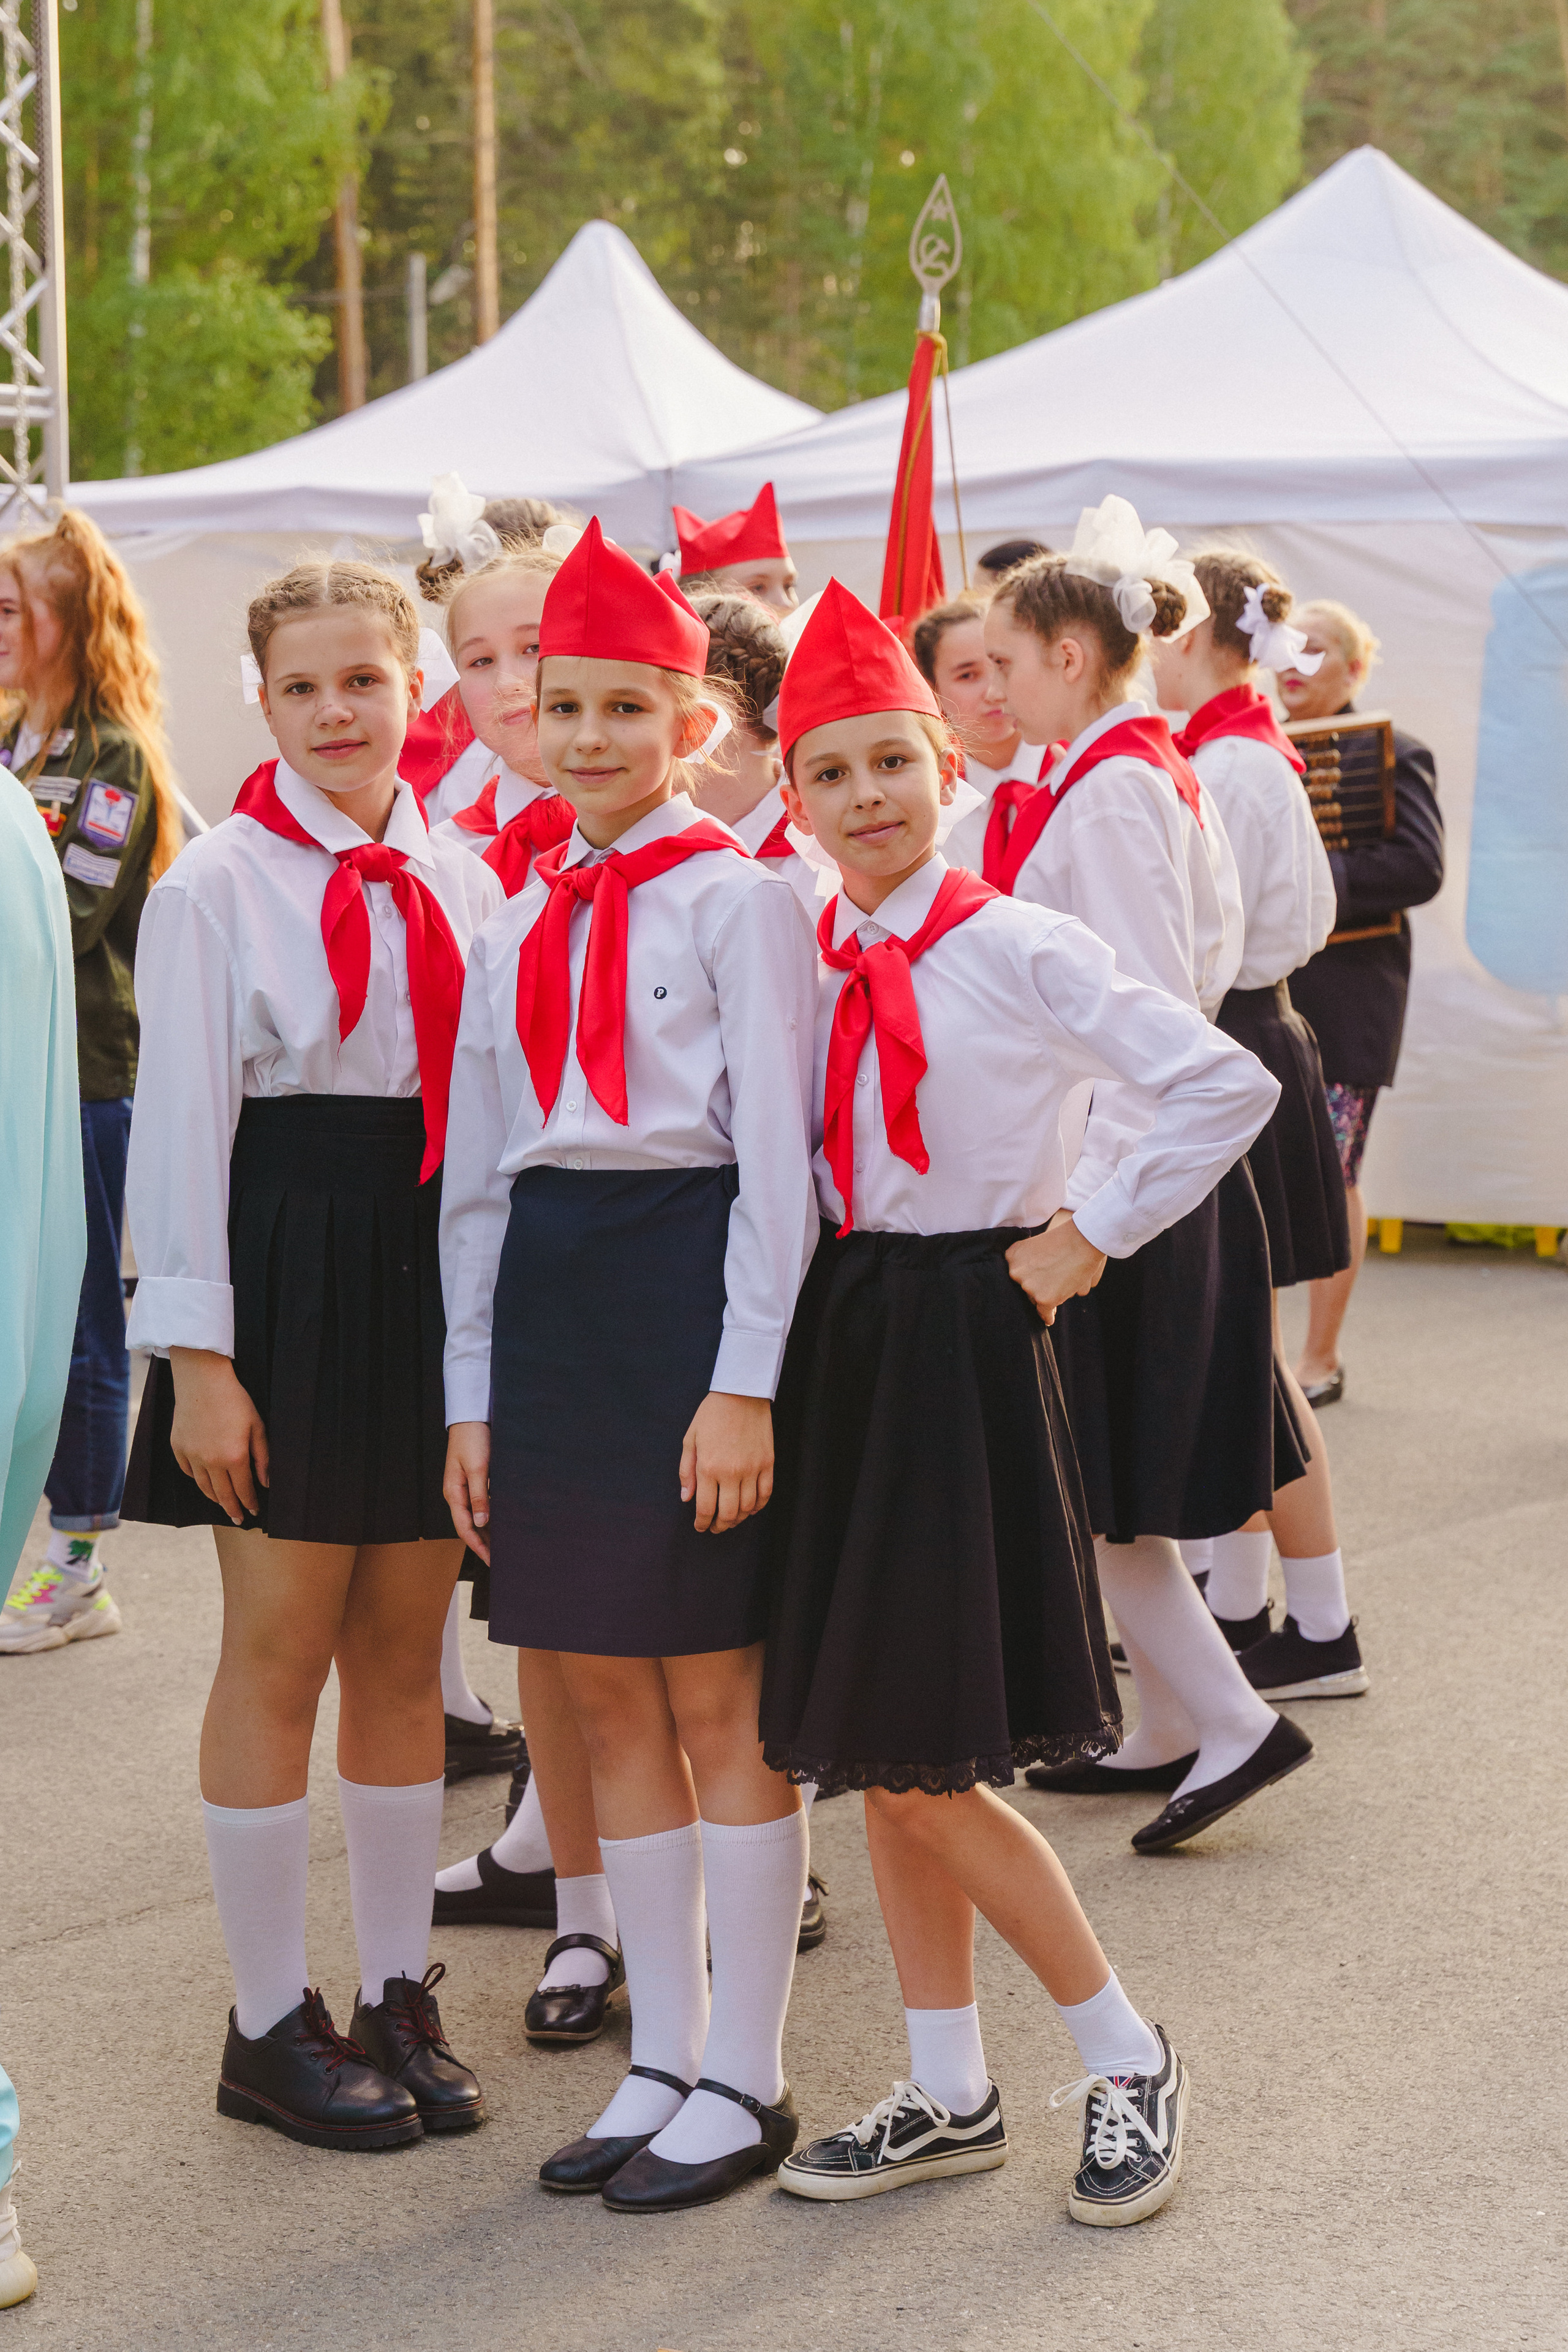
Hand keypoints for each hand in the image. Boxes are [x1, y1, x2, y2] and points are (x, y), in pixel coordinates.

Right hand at [169, 1348, 268, 1524]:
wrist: (202, 1380)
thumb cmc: (235, 1400)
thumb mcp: (257, 1426)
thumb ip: (262, 1457)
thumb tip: (266, 1483)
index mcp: (234, 1456)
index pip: (243, 1490)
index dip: (249, 1503)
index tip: (254, 1513)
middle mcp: (211, 1461)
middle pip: (222, 1495)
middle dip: (232, 1509)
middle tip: (239, 1520)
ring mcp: (192, 1455)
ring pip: (204, 1487)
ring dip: (215, 1499)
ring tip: (223, 1505)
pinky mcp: (178, 1447)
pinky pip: (188, 1472)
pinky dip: (198, 1480)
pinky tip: (205, 1482)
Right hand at [444, 1421, 492, 1562]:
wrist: (471, 1417)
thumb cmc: (473, 1439)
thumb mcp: (477, 1468)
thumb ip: (479, 1495)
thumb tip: (481, 1523)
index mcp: (453, 1493)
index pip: (464, 1527)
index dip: (477, 1546)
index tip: (490, 1560)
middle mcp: (457, 1494)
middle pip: (468, 1526)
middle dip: (482, 1544)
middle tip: (500, 1559)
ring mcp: (464, 1488)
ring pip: (475, 1517)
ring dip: (487, 1532)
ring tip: (502, 1547)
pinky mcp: (473, 1481)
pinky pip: (480, 1505)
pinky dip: (490, 1517)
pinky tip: (501, 1523)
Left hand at [679, 1392, 773, 1533]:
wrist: (741, 1394)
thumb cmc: (711, 1414)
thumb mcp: (691, 1439)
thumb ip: (687, 1471)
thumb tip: (686, 1498)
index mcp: (708, 1467)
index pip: (705, 1508)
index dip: (702, 1523)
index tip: (700, 1527)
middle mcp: (731, 1472)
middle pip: (728, 1513)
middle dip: (720, 1525)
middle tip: (715, 1527)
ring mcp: (752, 1468)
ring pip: (748, 1507)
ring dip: (738, 1518)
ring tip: (731, 1519)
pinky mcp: (767, 1463)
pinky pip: (765, 1493)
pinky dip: (758, 1506)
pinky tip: (751, 1508)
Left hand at [1005, 1210, 1106, 1325]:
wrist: (1084, 1239)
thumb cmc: (1066, 1238)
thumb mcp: (1035, 1244)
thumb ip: (1027, 1264)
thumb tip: (1029, 1289)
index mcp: (1012, 1256)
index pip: (1018, 1275)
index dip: (1029, 1276)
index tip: (1038, 1276)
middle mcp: (1016, 1272)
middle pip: (1026, 1288)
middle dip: (1038, 1286)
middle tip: (1054, 1277)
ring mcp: (1029, 1286)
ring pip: (1036, 1299)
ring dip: (1048, 1296)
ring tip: (1063, 1281)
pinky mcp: (1044, 1299)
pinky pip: (1044, 1313)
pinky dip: (1048, 1316)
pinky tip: (1050, 1318)